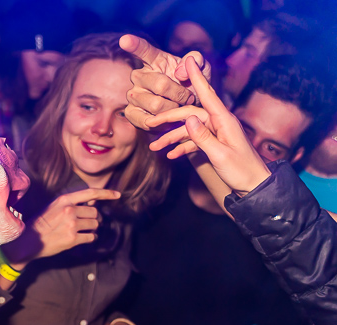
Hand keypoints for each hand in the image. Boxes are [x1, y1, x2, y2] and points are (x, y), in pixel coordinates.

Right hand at [32, 189, 120, 258]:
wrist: (27, 242)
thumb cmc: (40, 224)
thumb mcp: (53, 207)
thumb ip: (70, 203)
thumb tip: (92, 203)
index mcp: (64, 200)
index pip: (90, 193)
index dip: (106, 193)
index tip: (117, 195)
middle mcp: (69, 210)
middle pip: (95, 212)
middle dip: (94, 218)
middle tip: (87, 223)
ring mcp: (71, 225)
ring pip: (95, 225)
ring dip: (92, 229)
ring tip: (81, 231)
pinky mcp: (73, 239)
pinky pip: (91, 237)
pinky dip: (90, 238)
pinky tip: (82, 239)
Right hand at [118, 34, 209, 129]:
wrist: (188, 111)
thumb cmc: (193, 86)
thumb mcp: (202, 69)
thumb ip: (196, 61)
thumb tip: (179, 72)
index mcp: (155, 60)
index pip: (144, 50)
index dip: (134, 44)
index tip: (124, 39)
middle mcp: (140, 76)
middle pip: (160, 84)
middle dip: (180, 94)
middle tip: (189, 98)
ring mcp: (133, 95)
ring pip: (155, 104)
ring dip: (173, 109)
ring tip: (178, 108)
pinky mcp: (130, 113)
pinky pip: (145, 120)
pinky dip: (162, 122)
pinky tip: (167, 119)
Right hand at [143, 56, 270, 196]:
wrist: (255, 186)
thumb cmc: (242, 170)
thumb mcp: (220, 155)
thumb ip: (203, 137)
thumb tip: (188, 119)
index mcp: (224, 120)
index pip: (207, 94)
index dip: (196, 77)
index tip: (189, 59)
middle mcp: (219, 122)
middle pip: (189, 114)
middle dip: (168, 118)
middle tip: (148, 122)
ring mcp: (216, 132)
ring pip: (188, 129)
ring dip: (171, 137)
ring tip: (154, 147)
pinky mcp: (214, 143)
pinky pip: (194, 141)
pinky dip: (182, 147)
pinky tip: (170, 155)